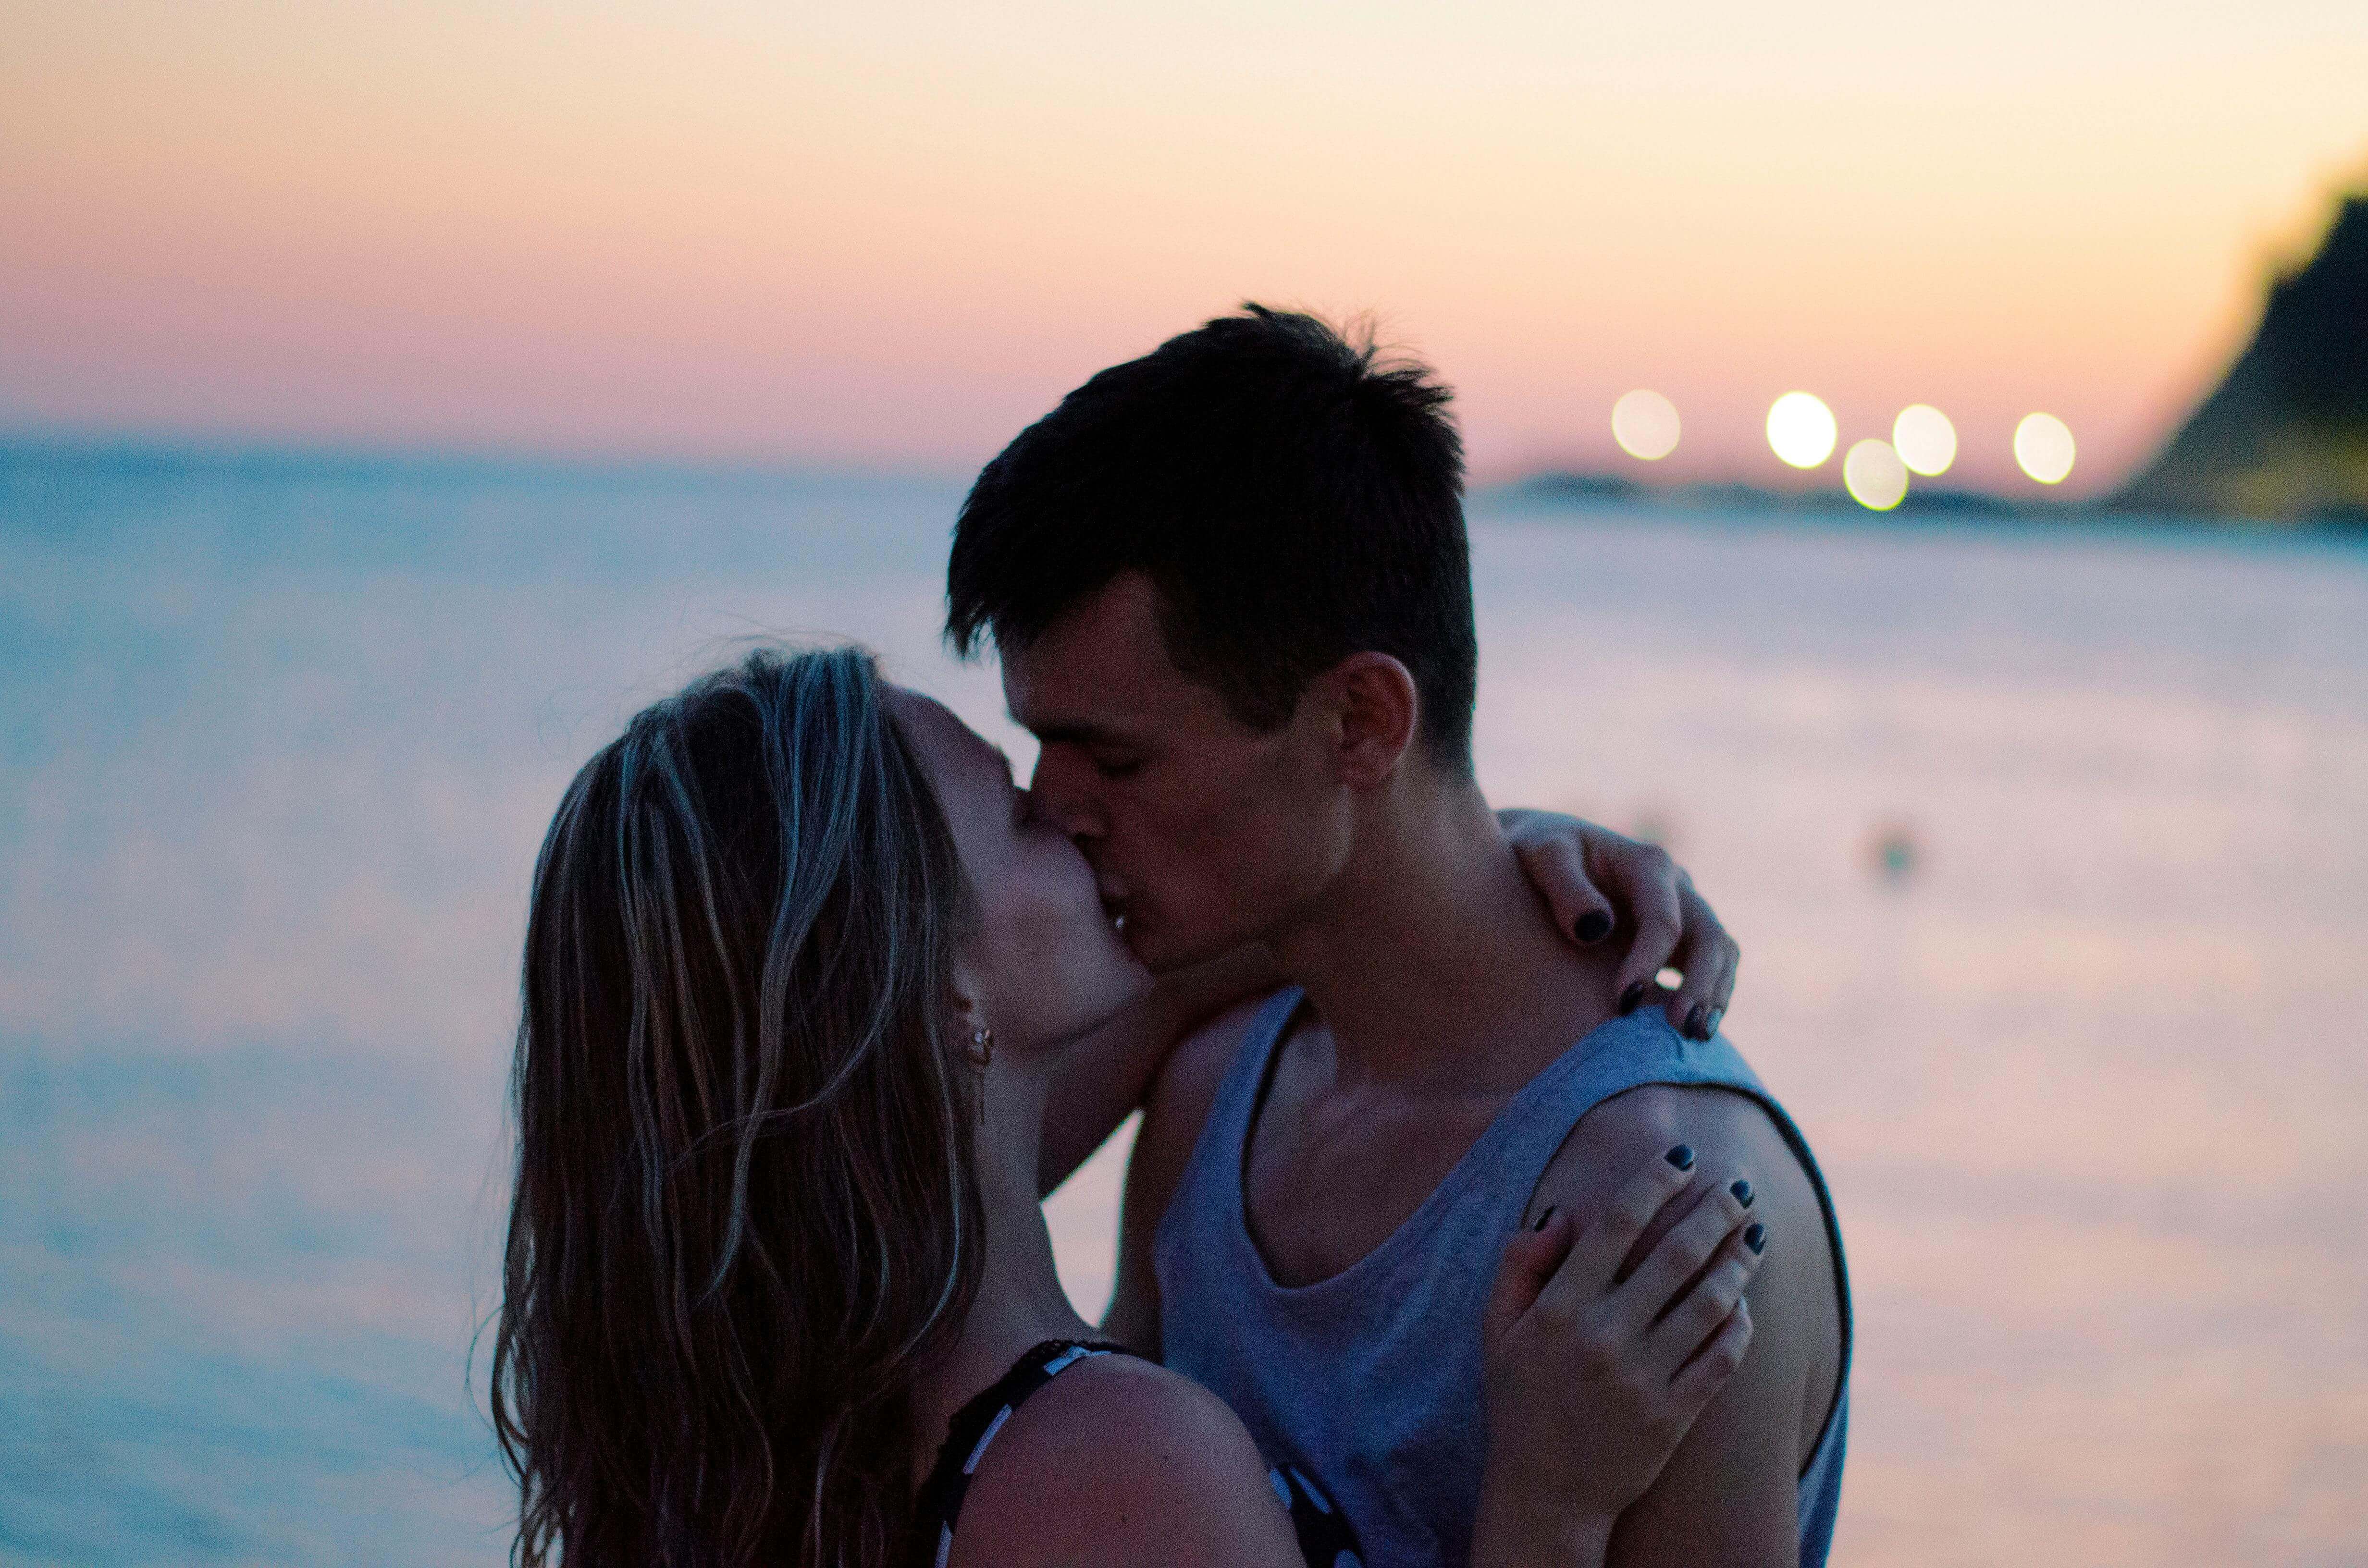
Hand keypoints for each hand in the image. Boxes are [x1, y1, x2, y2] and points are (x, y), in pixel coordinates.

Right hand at [1470, 1148, 1764, 1566]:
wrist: (1544, 1495)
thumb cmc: (1519, 1403)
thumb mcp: (1497, 1330)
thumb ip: (1519, 1265)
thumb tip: (1561, 1214)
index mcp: (1559, 1308)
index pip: (1617, 1225)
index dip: (1654, 1182)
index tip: (1682, 1157)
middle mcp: (1603, 1337)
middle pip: (1675, 1255)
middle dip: (1715, 1211)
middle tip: (1740, 1186)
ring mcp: (1642, 1379)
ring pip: (1709, 1303)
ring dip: (1739, 1262)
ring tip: (1755, 1236)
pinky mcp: (1673, 1417)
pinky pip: (1721, 1360)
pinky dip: (1738, 1326)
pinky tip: (1743, 1304)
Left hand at [1497, 808, 1738, 1041]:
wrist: (1546, 856)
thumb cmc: (1540, 856)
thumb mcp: (1543, 857)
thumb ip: (1564, 887)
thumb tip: (1594, 930)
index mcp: (1646, 863)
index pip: (1662, 919)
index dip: (1648, 963)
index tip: (1623, 1004)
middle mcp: (1675, 885)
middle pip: (1710, 936)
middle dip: (1702, 984)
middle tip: (1682, 1029)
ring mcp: (1683, 910)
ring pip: (1721, 953)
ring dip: (1714, 995)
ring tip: (1693, 1038)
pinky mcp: (1681, 937)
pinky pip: (1711, 967)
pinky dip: (1708, 997)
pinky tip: (1688, 1034)